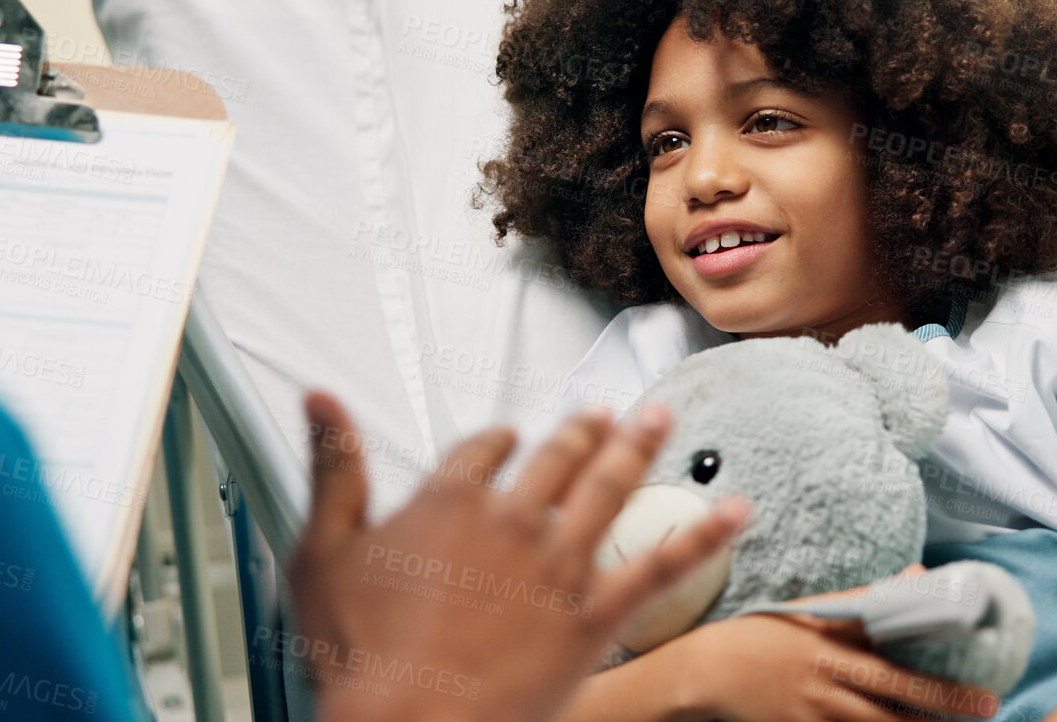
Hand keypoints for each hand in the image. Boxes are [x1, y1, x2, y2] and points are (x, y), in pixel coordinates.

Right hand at [287, 391, 749, 721]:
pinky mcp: (594, 616)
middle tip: (605, 412)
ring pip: (609, 490)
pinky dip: (702, 535)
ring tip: (660, 421)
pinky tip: (736, 513)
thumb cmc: (361, 655)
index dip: (502, 440)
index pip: (484, 450)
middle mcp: (512, 521)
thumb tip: (320, 401)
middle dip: (584, 430)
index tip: (513, 436)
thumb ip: (332, 468)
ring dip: (638, 449)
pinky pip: (660, 566)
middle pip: (556, 458)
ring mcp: (558, 566)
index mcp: (449, 501)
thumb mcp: (323, 551)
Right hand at [654, 582, 1001, 721]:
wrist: (709, 669)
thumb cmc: (766, 633)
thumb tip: (917, 575)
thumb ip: (866, 599)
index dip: (939, 682)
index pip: (894, 666)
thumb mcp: (814, 609)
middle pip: (893, 703)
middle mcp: (824, 682)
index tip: (980, 687)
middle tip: (986, 710)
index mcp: (830, 646)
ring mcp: (812, 714)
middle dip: (942, 709)